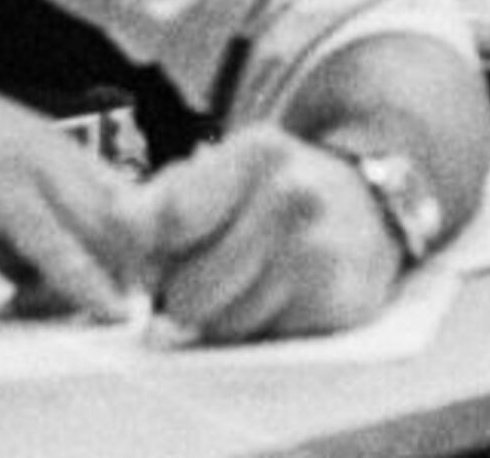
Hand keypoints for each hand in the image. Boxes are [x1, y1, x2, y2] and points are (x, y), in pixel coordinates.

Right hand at [0, 52, 153, 321]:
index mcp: (56, 151)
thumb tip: (31, 278)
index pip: (122, 198)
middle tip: (161, 306)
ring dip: (125, 275)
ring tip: (139, 313)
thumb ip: (10, 239)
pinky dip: (80, 275)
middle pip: (125, 213)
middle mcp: (55, 154)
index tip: (159, 282)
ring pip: (100, 225)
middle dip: (147, 263)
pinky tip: (99, 303)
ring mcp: (31, 166)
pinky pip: (51, 239)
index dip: (145, 242)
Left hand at [144, 128, 404, 341]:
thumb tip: (118, 227)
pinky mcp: (338, 301)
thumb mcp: (224, 169)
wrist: (371, 208)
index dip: (149, 252)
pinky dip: (261, 326)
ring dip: (222, 315)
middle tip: (211, 271)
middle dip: (185, 293)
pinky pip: (261, 339)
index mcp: (258, 151)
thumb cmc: (274, 191)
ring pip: (220, 325)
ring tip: (249, 280)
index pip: (169, 221)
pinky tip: (282, 295)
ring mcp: (319, 252)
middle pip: (186, 291)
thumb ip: (160, 198)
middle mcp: (294, 196)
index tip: (159, 253)